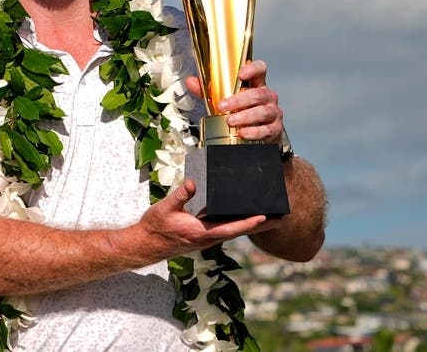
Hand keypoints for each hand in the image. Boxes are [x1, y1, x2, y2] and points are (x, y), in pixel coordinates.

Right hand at [136, 178, 277, 257]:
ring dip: (252, 226)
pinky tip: (243, 217)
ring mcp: (206, 239)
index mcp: (201, 232)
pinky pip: (226, 230)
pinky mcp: (203, 236)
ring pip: (234, 231)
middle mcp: (207, 238)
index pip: (230, 228)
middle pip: (239, 231)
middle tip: (280, 219)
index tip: (264, 217)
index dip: (248, 223)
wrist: (146, 244)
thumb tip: (193, 183)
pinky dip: (239, 224)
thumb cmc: (155, 227)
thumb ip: (180, 196)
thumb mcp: (164, 208)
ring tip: (269, 218)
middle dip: (260, 226)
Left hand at [184, 59, 284, 144]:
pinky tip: (243, 133)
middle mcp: (267, 97)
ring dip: (245, 116)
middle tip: (223, 106)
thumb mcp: (226, 99)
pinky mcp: (274, 129)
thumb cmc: (242, 112)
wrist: (259, 134)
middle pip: (257, 94)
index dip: (252, 69)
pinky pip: (266, 129)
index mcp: (256, 85)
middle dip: (238, 100)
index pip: (260, 70)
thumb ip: (208, 90)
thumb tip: (191, 81)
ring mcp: (273, 112)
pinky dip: (254, 132)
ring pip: (262, 111)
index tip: (241, 74)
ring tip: (230, 121)